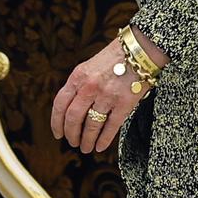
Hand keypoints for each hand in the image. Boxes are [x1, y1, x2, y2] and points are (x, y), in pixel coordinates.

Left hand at [50, 29, 165, 154]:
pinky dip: (104, 140)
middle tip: (73, 143)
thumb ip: (79, 85)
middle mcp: (89, 86)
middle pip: (73, 118)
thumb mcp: (90, 66)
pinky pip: (111, 127)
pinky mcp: (124, 103)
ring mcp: (107, 95)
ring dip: (87, 140)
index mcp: (78, 76)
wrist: (140, 49)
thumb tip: (70, 109)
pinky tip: (100, 147)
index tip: (58, 134)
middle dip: (71, 134)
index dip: (56, 123)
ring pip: (91, 126)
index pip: (60, 104)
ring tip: (86, 148)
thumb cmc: (115, 57)